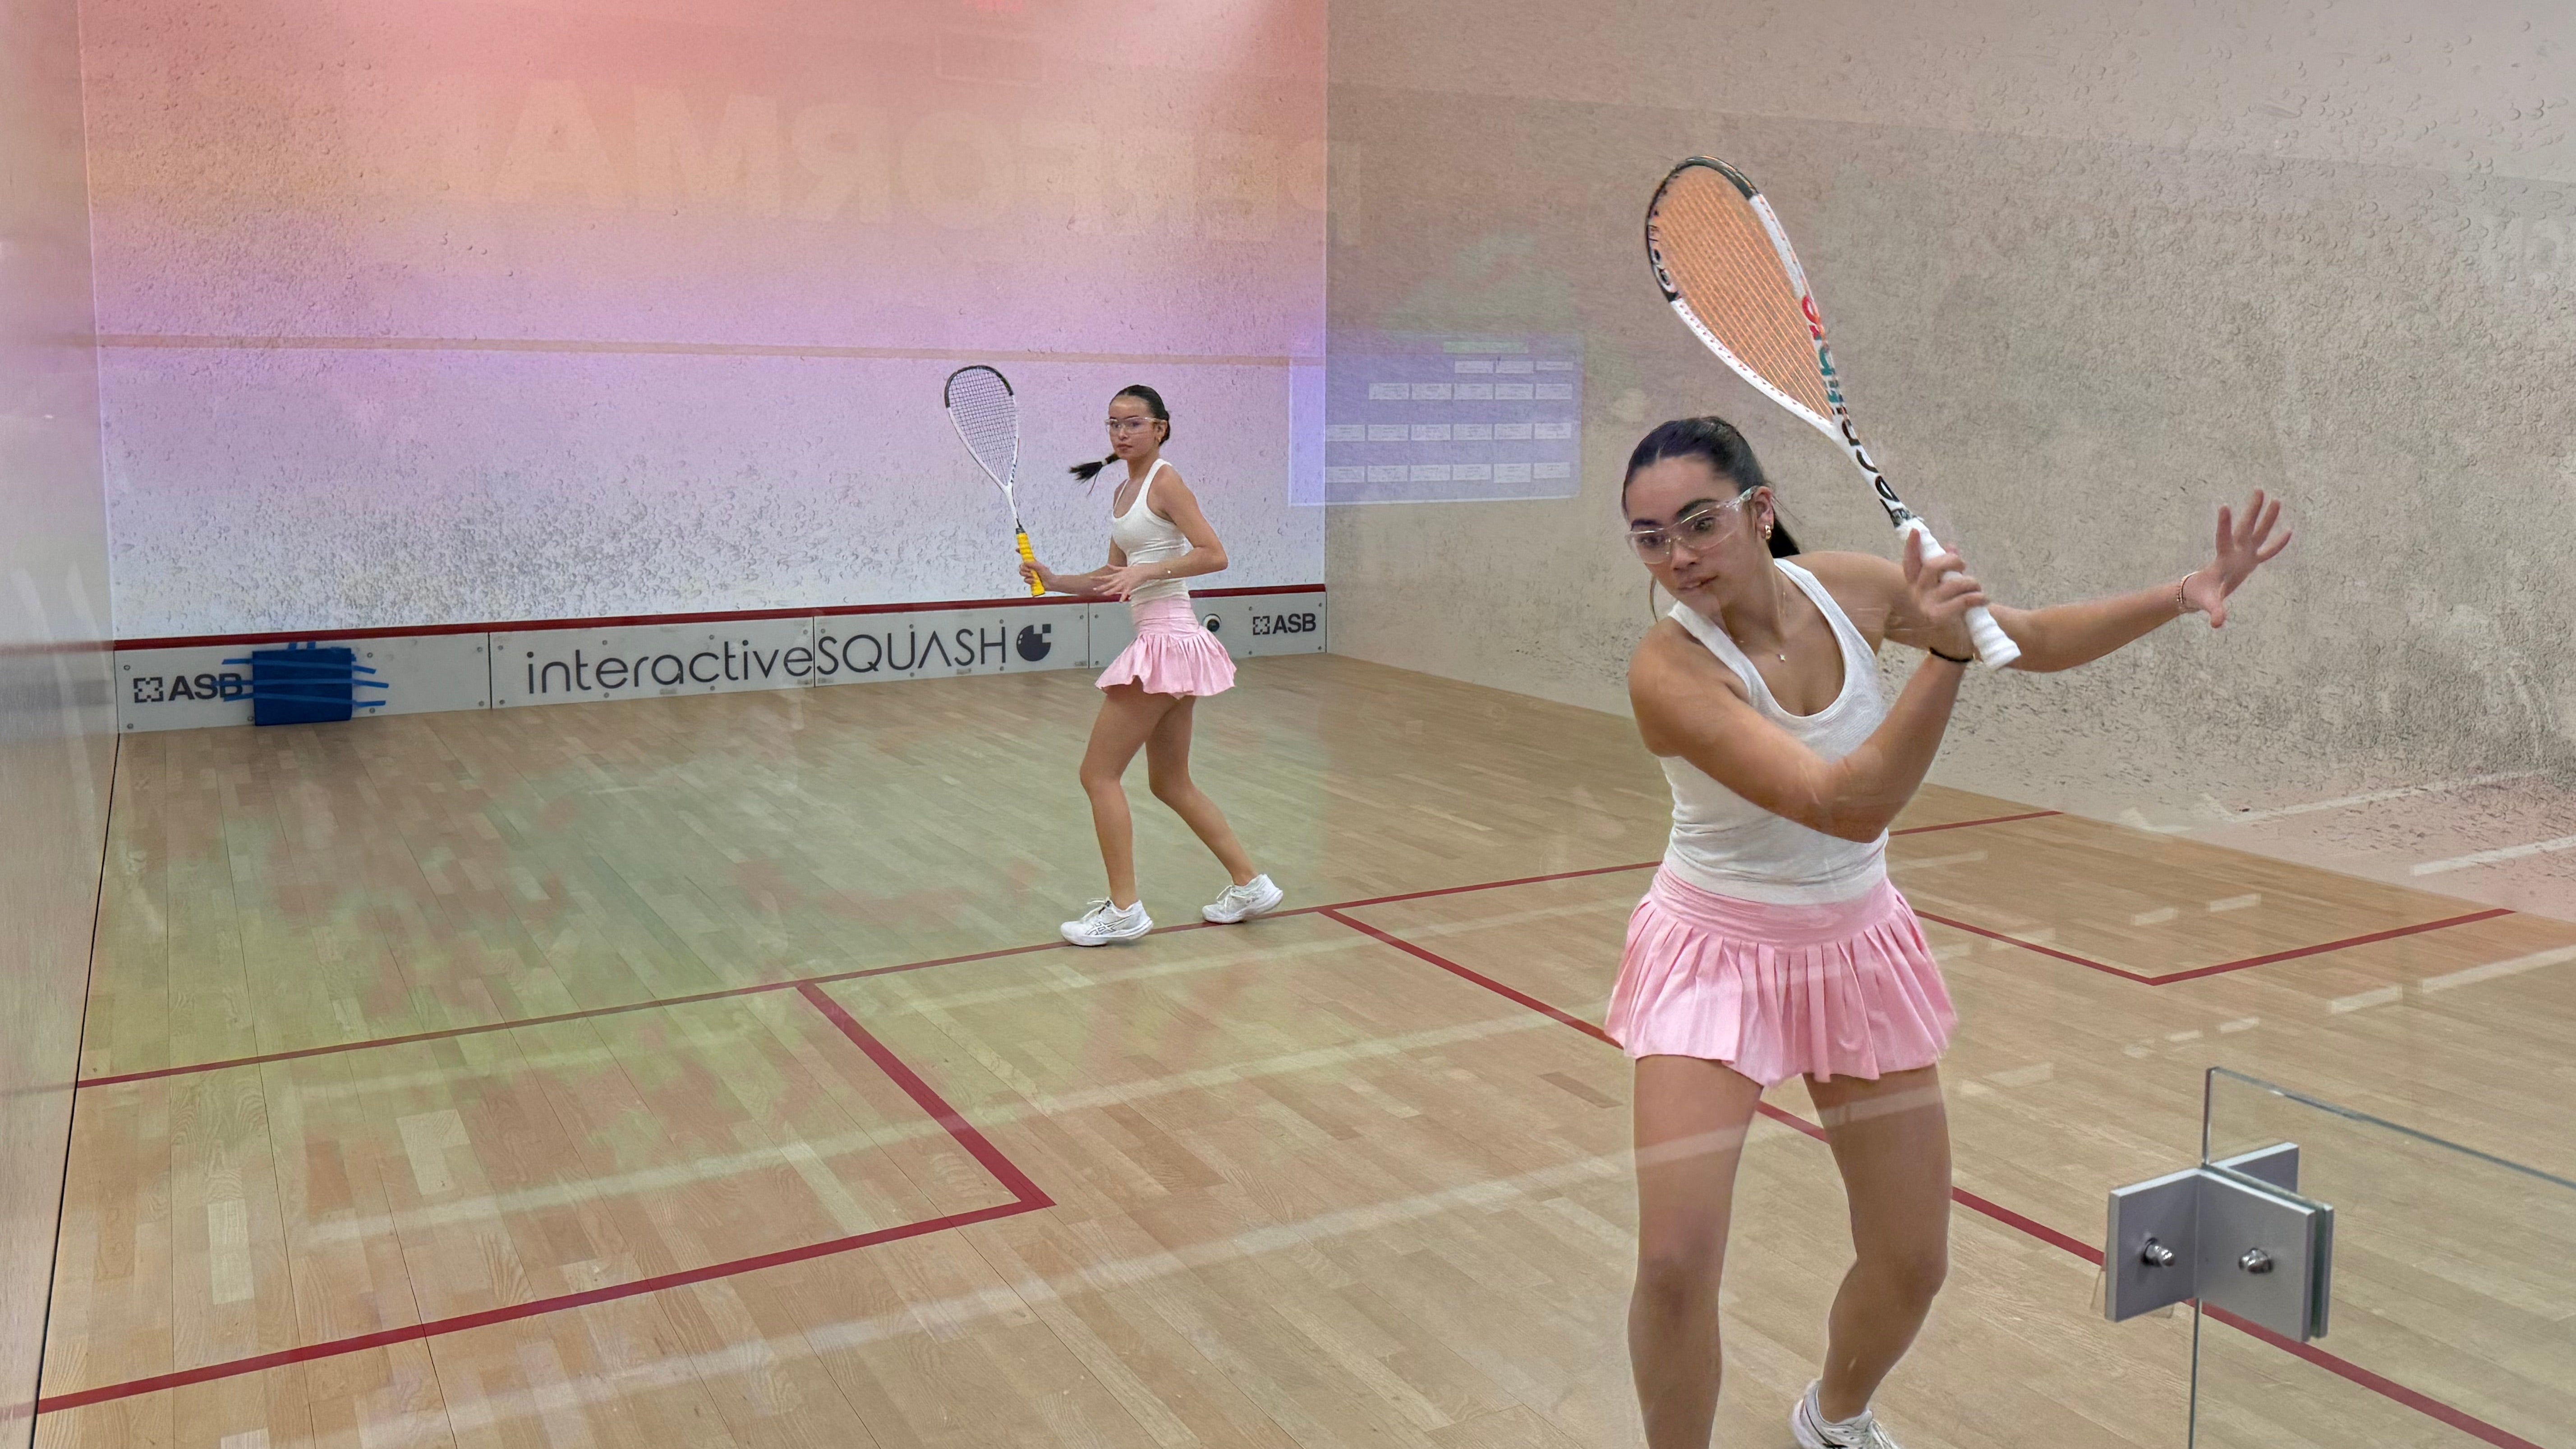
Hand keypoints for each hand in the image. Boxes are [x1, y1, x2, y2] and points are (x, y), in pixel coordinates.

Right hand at [1018, 558, 1053, 592]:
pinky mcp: (1029, 581)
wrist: (1050, 583)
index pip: (1025, 558)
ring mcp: (1029, 575)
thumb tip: (1024, 562)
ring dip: (1028, 575)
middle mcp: (1030, 568)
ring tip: (1034, 577)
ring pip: (1022, 573)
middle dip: (1025, 569)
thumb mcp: (1039, 567)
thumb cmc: (1047, 574)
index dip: (1021, 555)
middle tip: (1030, 571)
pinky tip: (1035, 581)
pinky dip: (1030, 580)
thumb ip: (1032, 564)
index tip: (1018, 552)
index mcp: (1032, 563)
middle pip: (1021, 567)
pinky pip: (1025, 580)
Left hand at [1100, 564, 1160, 598]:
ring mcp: (1124, 583)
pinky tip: (1120, 601)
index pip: (1105, 577)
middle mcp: (1119, 580)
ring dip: (1109, 592)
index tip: (1091, 578)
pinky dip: (1123, 597)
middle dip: (1101, 587)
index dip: (1098, 578)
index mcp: (1117, 575)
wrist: (1142, 571)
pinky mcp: (1129, 587)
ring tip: (1104, 595)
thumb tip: (1108, 565)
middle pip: (1108, 584)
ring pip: (1115, 588)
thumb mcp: (1122, 568)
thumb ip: (1114, 568)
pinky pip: (1125, 593)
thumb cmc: (1133, 570)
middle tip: (1094, 589)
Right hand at [1901, 528, 1986, 660]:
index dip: (1912, 546)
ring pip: (1953, 583)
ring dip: (1971, 583)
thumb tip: (1951, 547)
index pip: (1910, 562)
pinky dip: (1977, 597)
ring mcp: (1926, 605)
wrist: (1956, 641)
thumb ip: (1948, 568)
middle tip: (1964, 565)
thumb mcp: (1948, 587)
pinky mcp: (1938, 617)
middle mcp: (1916, 594)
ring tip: (1978, 589)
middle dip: (1952, 562)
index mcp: (1915, 584)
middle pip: (1932, 567)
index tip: (1916, 531)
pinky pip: (1962, 600)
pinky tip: (1983, 599)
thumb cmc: (1952, 609)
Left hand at [2183, 489, 2291, 626]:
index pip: (2223, 538)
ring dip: (2266, 518)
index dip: (2224, 524)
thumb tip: (2217, 624)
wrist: (2199, 592)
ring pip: (2258, 533)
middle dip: (2252, 511)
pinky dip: (2277, 543)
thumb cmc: (2201, 595)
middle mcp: (2235, 552)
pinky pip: (2267, 551)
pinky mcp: (2251, 562)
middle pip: (2245, 528)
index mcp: (2223, 559)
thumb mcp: (2208, 603)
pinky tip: (2289, 530)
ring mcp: (2244, 555)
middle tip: (2259, 491)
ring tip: (2275, 500)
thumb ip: (2215, 611)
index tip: (2223, 506)